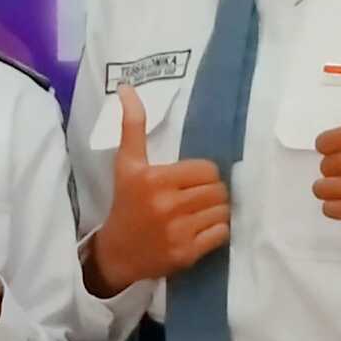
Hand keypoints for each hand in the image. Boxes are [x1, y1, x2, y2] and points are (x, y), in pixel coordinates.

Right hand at [86, 84, 228, 291]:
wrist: (118, 253)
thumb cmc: (126, 203)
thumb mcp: (126, 164)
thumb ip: (132, 125)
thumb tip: (127, 87)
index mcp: (154, 180)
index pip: (207, 169)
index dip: (203, 174)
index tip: (190, 181)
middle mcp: (167, 205)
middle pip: (218, 190)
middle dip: (211, 192)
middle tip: (197, 197)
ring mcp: (179, 232)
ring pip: (223, 211)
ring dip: (216, 211)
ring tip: (199, 213)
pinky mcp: (188, 253)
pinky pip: (222, 233)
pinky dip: (217, 231)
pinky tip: (200, 230)